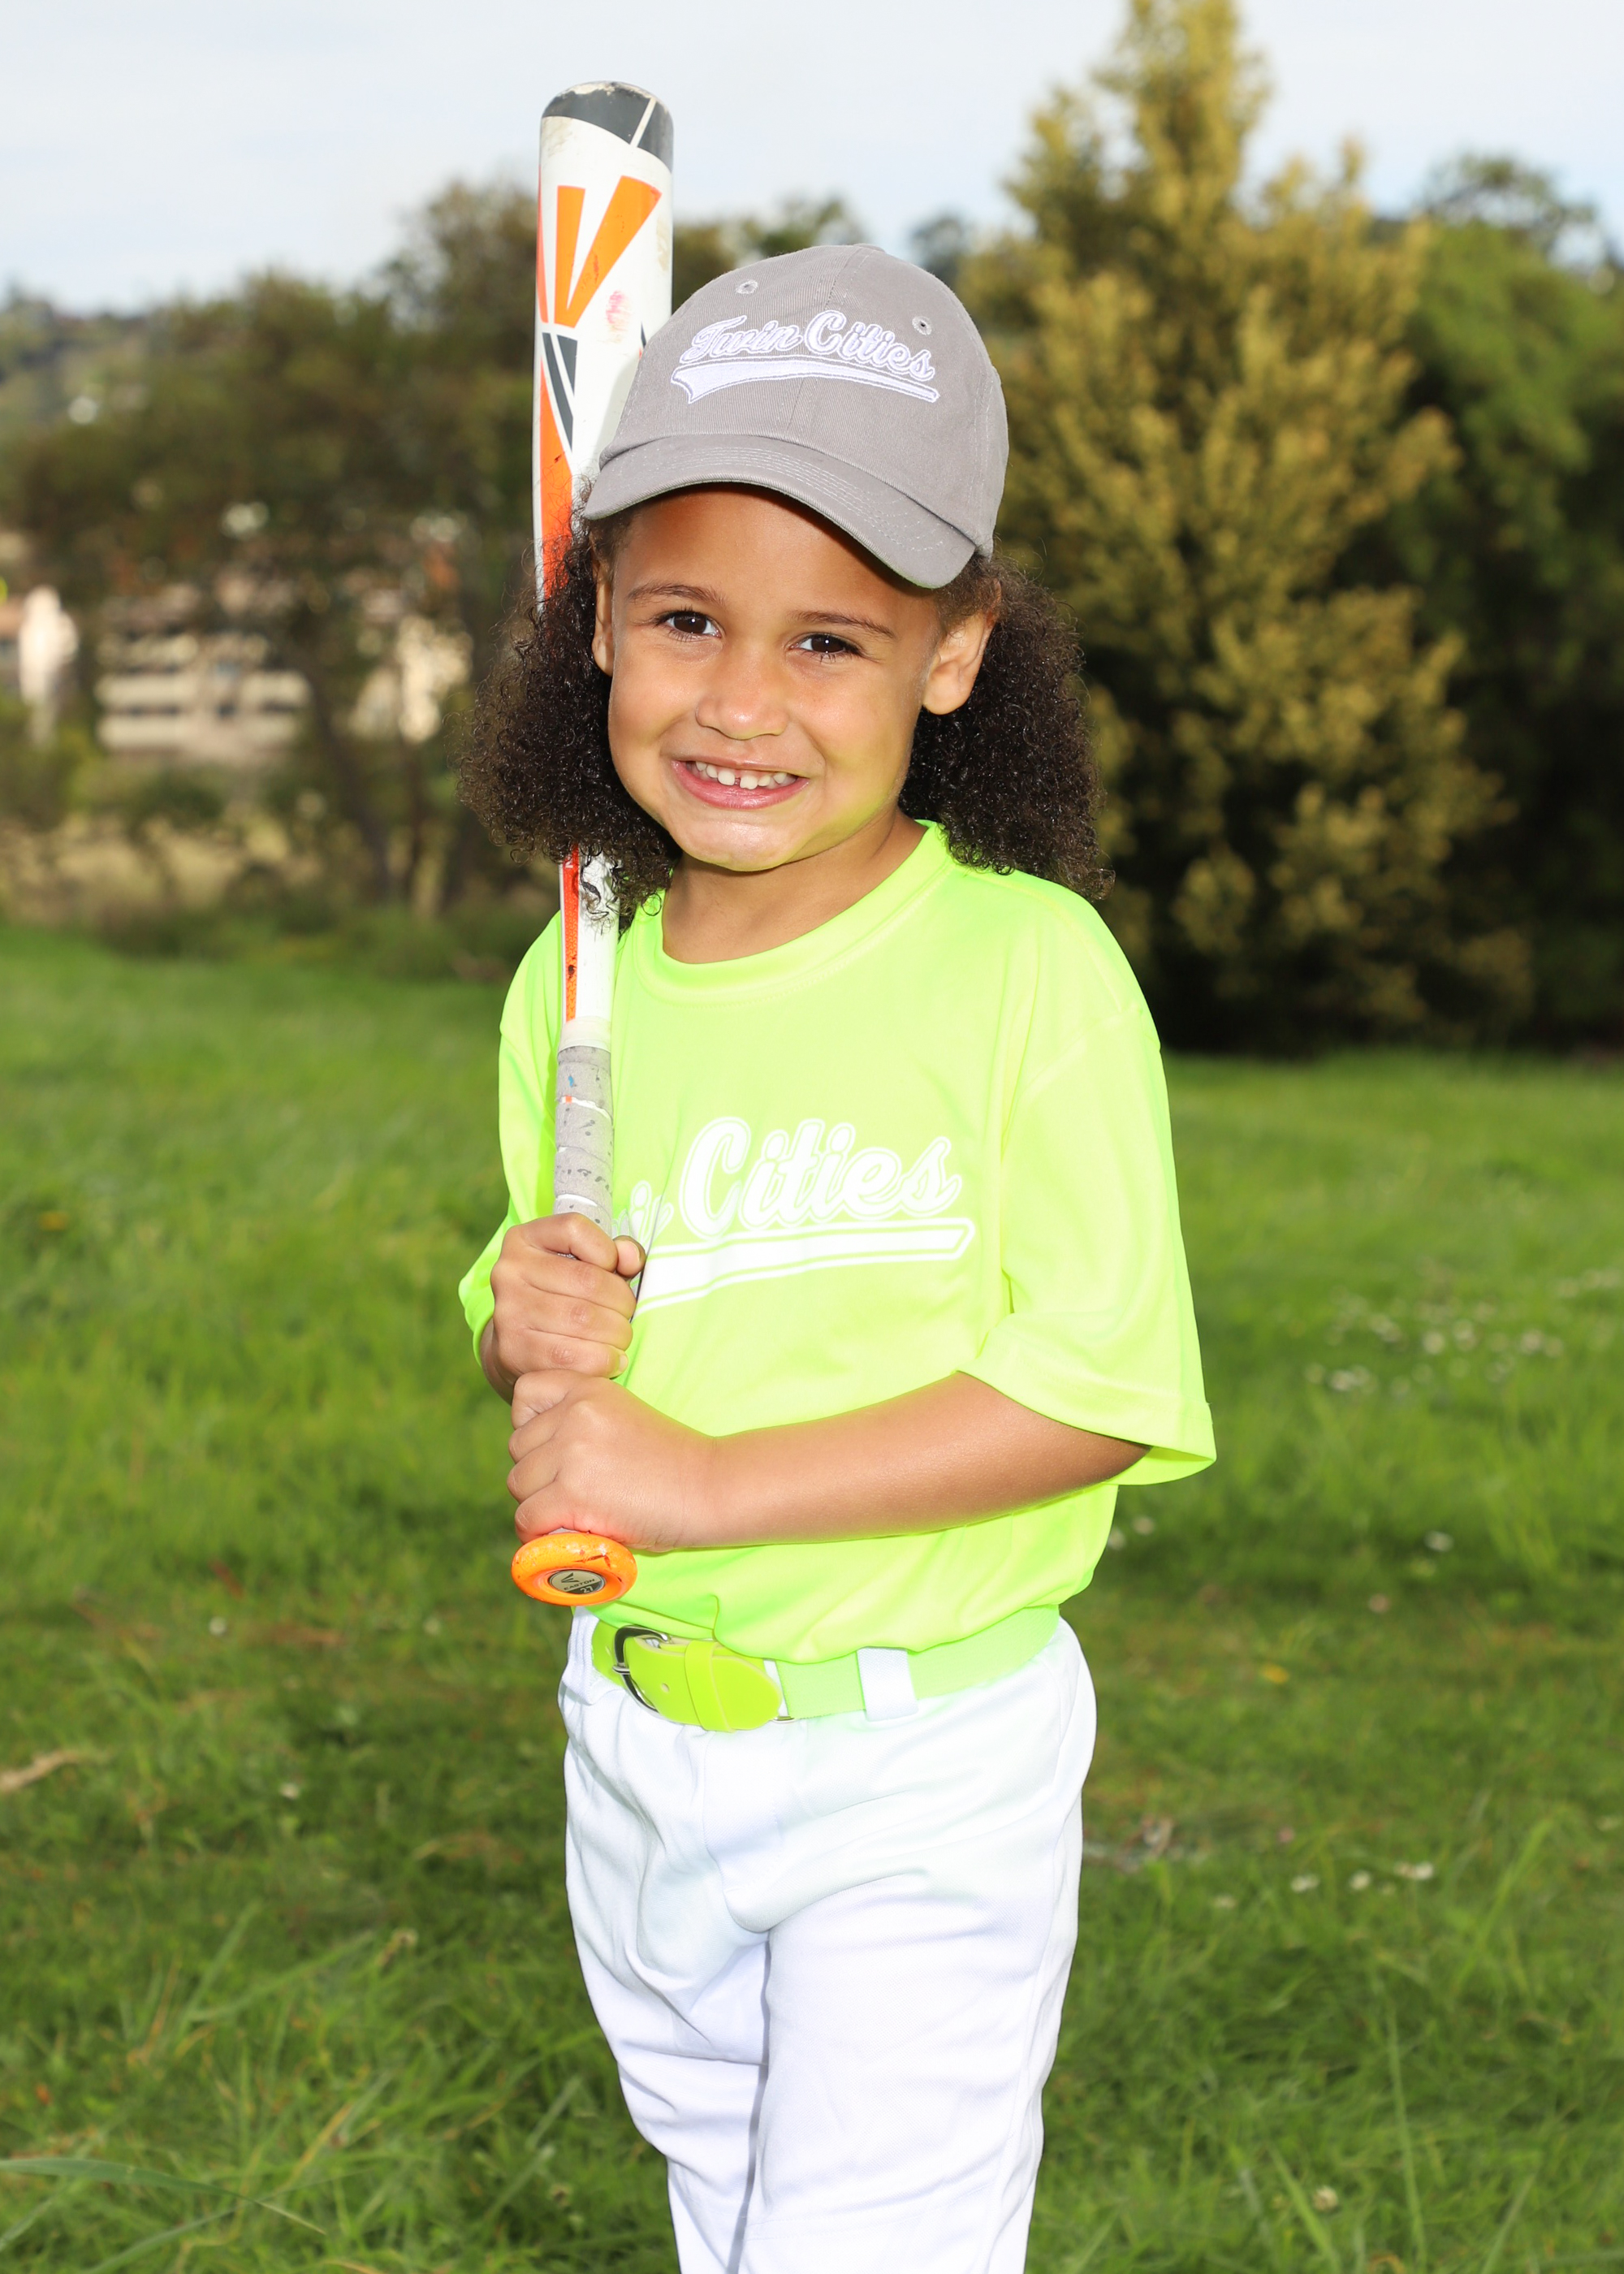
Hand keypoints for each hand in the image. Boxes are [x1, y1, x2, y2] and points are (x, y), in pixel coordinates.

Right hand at [482, 1214, 644, 1397]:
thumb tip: (630, 1259)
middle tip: (626, 1316)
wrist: (520, 1347)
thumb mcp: (584, 1263)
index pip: (574, 1228)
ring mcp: (508, 1311)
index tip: (614, 1270)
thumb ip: (615, 1253)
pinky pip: (572, 1357)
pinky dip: (603, 1360)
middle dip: (622, 1303)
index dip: (607, 1250)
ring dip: (616, 1334)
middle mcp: (508, 1271)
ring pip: (583, 1320)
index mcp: (523, 1240)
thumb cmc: (563, 1297)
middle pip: (588, 1280)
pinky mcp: (513, 1351)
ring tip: (620, 1339)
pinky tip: (611, 1360)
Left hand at [507, 1371, 717, 1554]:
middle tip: (569, 1491)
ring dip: (537, 1503)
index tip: (551, 1447)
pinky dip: (537, 1532)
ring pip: (518, 1483)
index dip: (529, 1424)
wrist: (709, 1488)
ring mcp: (571, 1452)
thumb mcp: (624, 1417)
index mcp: (588, 1390)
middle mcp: (575, 1413)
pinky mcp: (572, 1492)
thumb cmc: (672, 1462)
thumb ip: (582, 1422)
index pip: (525, 1392)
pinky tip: (560, 1534)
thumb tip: (538, 1455)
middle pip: (517, 1447)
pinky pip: (528, 1516)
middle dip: (537, 1472)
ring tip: (569, 1514)